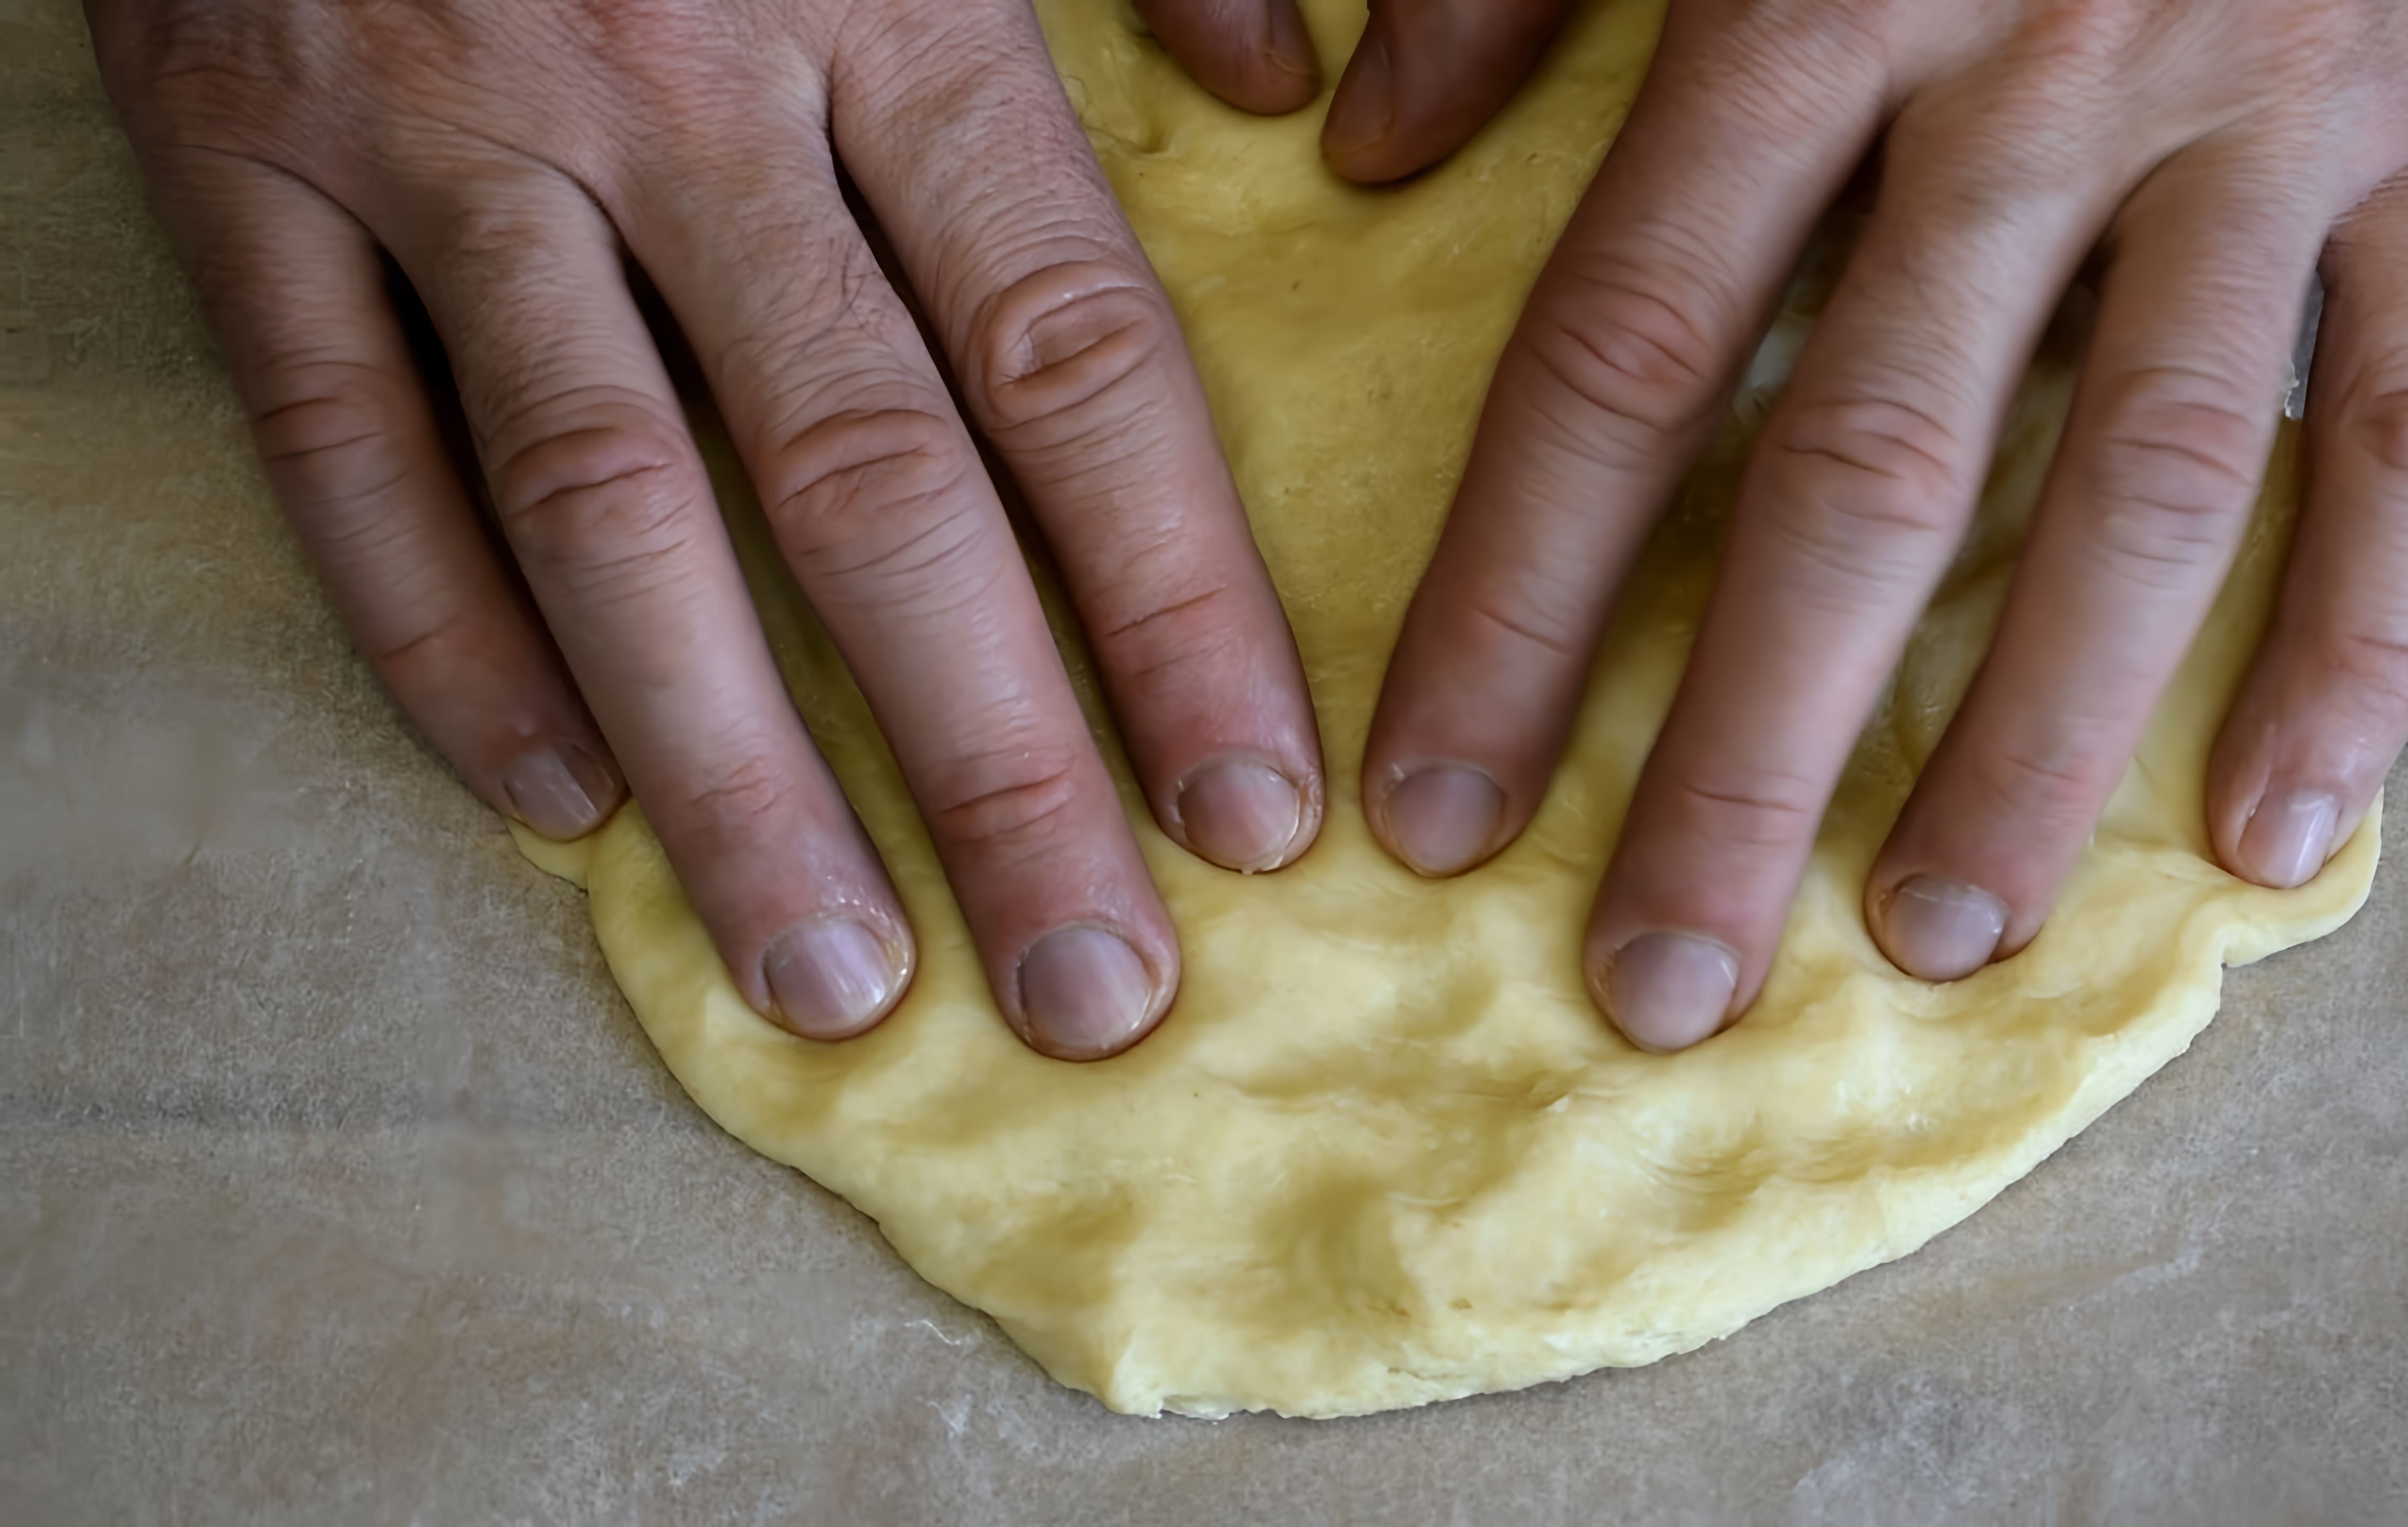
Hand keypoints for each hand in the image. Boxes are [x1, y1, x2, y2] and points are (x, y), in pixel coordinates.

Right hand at [90, 0, 1324, 1056]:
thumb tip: (1291, 105)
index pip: (1075, 356)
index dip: (1176, 603)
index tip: (1254, 813)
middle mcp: (676, 87)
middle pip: (869, 484)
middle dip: (995, 763)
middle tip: (1089, 992)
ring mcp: (440, 134)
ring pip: (610, 507)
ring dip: (731, 771)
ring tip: (833, 981)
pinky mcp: (239, 166)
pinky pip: (346, 447)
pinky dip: (443, 641)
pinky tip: (561, 811)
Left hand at [1293, 0, 2407, 1048]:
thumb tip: (1364, 150)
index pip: (1626, 356)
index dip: (1516, 602)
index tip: (1438, 809)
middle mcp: (2038, 72)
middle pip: (1866, 473)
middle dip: (1748, 753)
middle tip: (1658, 983)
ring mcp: (2268, 107)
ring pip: (2146, 482)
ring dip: (2034, 738)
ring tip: (1928, 938)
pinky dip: (2367, 632)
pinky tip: (2278, 827)